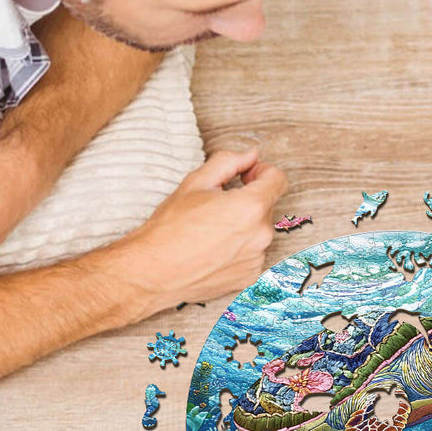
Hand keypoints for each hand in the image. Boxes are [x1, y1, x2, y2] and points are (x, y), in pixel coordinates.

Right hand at [114, 148, 286, 314]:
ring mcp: (257, 258)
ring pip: (259, 230)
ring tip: (211, 231)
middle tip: (215, 205)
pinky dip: (239, 248)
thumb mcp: (196, 182)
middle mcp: (261, 235)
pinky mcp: (250, 276)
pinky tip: (214, 250)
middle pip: (267, 206)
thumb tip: (250, 155)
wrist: (153, 272)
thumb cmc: (170, 227)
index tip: (245, 176)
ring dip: (244, 225)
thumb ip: (229, 161)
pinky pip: (253, 252)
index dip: (261, 171)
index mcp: (251, 207)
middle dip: (248, 200)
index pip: (278, 179)